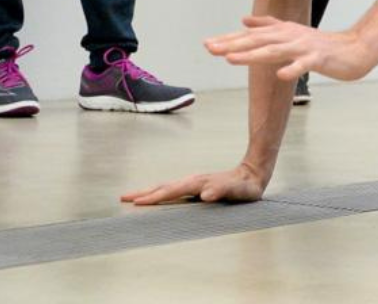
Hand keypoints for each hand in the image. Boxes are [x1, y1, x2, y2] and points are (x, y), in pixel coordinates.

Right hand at [120, 164, 266, 206]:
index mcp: (198, 183)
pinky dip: (160, 192)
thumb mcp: (237, 191)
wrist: (253, 173)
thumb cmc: (245, 187)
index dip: (154, 198)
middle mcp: (193, 181)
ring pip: (166, 186)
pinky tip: (156, 196)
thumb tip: (204, 195)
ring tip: (133, 197)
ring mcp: (194, 182)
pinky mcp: (196, 185)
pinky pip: (173, 189)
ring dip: (149, 191)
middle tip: (123, 198)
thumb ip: (221, 191)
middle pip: (163, 187)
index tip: (137, 203)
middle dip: (143, 193)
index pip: (171, 191)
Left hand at [204, 15, 373, 81]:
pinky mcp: (319, 58)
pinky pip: (304, 65)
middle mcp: (291, 36)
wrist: (355, 49)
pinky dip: (292, 69)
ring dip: (253, 55)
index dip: (229, 39)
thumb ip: (268, 25)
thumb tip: (244, 21)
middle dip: (233, 44)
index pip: (251, 36)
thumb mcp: (293, 32)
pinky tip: (280, 75)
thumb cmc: (323, 44)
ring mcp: (305, 47)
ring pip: (275, 51)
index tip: (208, 44)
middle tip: (210, 48)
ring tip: (232, 59)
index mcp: (283, 31)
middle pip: (258, 41)